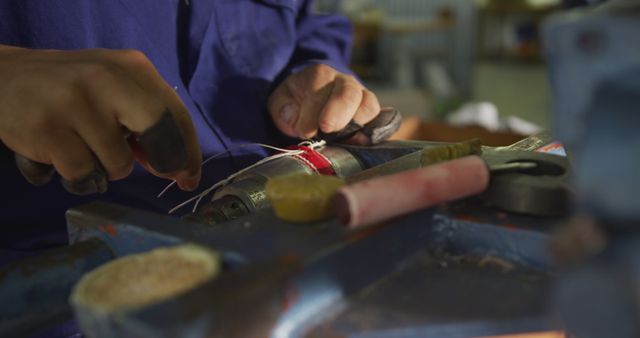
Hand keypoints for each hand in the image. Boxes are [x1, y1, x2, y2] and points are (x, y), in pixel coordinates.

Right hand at [0, 46, 201, 193]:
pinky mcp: (48, 129)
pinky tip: (57, 156)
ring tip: (81, 149)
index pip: (175, 113)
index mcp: (131, 66)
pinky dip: (75, 177)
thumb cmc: (69, 90)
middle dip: (164, 161)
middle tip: (155, 172)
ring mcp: (76, 102)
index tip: (188, 177)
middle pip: (159, 131)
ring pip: (118, 164)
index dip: (189, 152)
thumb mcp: (112, 91)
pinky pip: (83, 175)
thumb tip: (176, 167)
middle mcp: (107, 78)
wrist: (1, 78)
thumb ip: (145, 121)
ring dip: (104, 169)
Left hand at [268, 64, 380, 139]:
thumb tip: (294, 117)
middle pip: (350, 92)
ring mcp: (362, 97)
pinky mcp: (372, 114)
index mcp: (321, 75)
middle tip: (327, 129)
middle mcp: (345, 82)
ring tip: (346, 139)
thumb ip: (283, 109)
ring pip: (369, 105)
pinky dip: (378, 131)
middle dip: (339, 111)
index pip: (320, 88)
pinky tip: (367, 142)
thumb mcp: (280, 100)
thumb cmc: (296, 101)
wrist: (313, 98)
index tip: (304, 131)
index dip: (312, 110)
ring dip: (359, 123)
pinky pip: (382, 120)